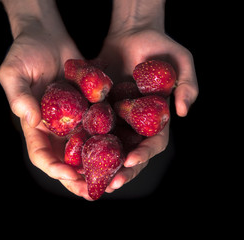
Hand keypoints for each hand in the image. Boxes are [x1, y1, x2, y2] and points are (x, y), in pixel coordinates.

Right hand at [0, 17, 92, 199]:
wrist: (46, 35)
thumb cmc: (24, 51)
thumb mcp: (14, 72)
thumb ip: (18, 95)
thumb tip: (30, 119)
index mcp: (34, 124)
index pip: (40, 153)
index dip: (53, 166)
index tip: (68, 174)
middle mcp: (54, 126)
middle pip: (64, 159)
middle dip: (76, 177)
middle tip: (91, 191)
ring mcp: (72, 117)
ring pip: (83, 149)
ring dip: (94, 166)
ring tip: (109, 179)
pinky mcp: (87, 106)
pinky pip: (96, 126)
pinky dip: (106, 141)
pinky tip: (121, 150)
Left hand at [98, 29, 197, 192]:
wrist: (133, 32)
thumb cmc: (161, 46)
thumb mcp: (182, 61)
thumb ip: (187, 85)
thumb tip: (182, 112)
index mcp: (157, 119)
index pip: (154, 143)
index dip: (145, 154)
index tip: (131, 161)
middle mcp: (137, 123)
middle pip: (132, 152)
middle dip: (123, 170)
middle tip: (111, 183)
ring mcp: (118, 118)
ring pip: (111, 147)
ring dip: (103, 165)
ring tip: (91, 179)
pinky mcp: (101, 109)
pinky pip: (93, 127)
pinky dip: (86, 142)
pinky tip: (75, 153)